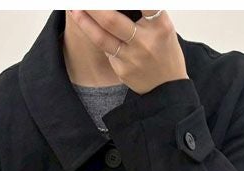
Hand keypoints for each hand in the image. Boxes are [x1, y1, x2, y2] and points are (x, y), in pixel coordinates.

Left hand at [67, 10, 188, 94]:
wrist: (168, 88)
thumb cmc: (164, 51)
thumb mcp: (162, 27)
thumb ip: (144, 13)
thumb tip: (119, 6)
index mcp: (160, 26)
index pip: (143, 3)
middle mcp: (145, 42)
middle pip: (111, 20)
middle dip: (93, 7)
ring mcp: (132, 59)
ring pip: (101, 38)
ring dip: (85, 21)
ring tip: (75, 9)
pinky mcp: (122, 71)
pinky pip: (107, 51)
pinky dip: (99, 38)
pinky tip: (93, 30)